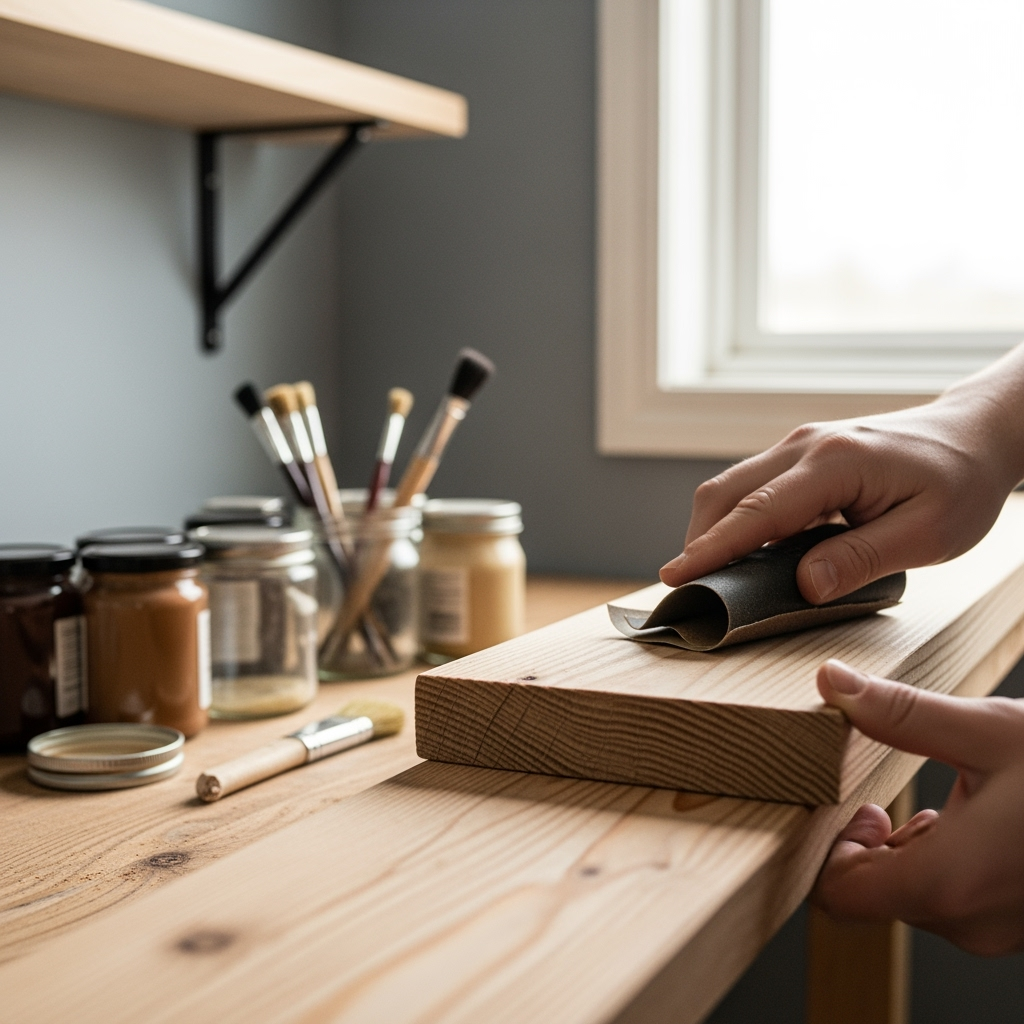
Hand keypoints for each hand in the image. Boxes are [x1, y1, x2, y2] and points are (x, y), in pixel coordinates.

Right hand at [660, 349, 1023, 603]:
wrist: (975, 434)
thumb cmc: (960, 483)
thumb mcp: (928, 534)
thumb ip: (862, 559)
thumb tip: (804, 586)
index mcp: (835, 463)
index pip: (757, 512)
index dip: (712, 549)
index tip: (676, 577)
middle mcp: (806, 445)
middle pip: (726, 492)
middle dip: (698, 541)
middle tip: (684, 590)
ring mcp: (800, 445)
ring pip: (733, 487)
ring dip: (714, 530)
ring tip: (708, 577)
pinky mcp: (802, 454)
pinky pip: (753, 486)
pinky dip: (736, 520)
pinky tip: (744, 553)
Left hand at [811, 659, 1023, 955]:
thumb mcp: (990, 731)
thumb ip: (900, 714)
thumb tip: (831, 681)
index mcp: (949, 882)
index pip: (838, 896)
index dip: (826, 847)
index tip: (845, 802)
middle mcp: (969, 922)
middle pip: (873, 894)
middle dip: (865, 842)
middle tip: (878, 791)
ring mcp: (997, 929)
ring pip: (914, 895)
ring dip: (906, 848)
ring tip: (929, 798)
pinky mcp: (1020, 921)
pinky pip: (955, 897)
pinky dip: (942, 858)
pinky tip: (963, 816)